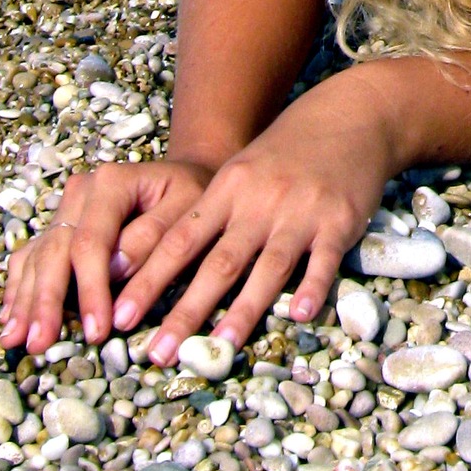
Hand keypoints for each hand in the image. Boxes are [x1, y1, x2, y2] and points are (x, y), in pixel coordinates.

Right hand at [0, 158, 215, 356]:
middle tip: (39, 345)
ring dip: (25, 300)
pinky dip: (20, 288)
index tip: (97, 331)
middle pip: (55, 251)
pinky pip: (32, 257)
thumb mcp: (188, 210)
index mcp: (111, 183)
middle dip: (46, 301)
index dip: (90, 290)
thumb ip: (153, 238)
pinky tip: (10, 319)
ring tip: (13, 340)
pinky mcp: (60, 226)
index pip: (91, 242)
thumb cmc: (192, 197)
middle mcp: (80, 191)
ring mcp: (65, 209)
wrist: (184, 177)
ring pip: (38, 256)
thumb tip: (114, 272)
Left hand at [110, 74, 392, 363]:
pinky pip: (324, 260)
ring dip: (243, 311)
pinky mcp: (340, 220)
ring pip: (268, 267)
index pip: (180, 240)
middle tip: (156, 355)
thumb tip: (151, 260)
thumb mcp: (240, 171)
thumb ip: (207, 214)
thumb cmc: (285, 153)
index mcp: (228, 189)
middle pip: (218, 262)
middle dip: (184, 312)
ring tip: (218, 348)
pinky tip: (299, 314)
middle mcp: (260, 201)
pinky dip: (312, 287)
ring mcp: (301, 211)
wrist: (350, 116)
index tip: (120, 317)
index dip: (148, 280)